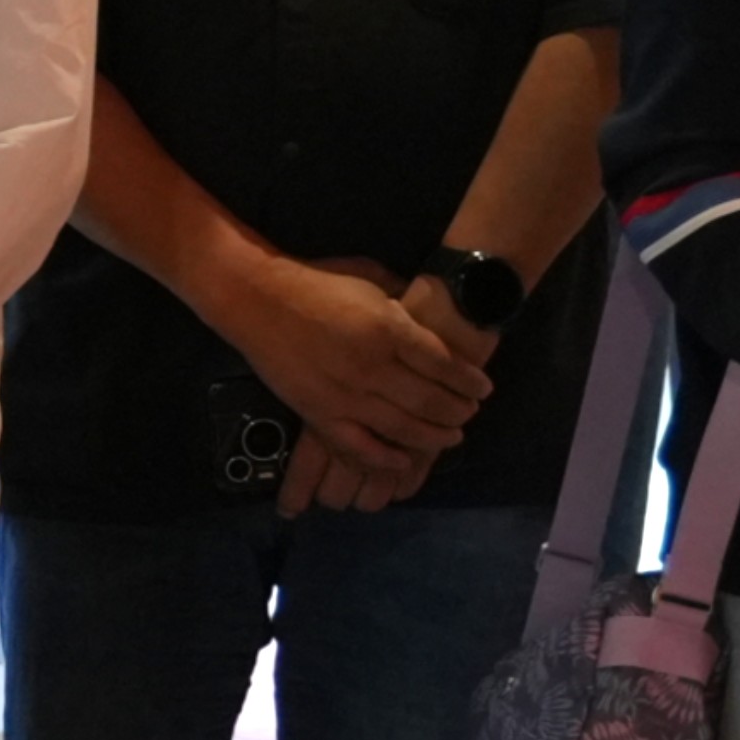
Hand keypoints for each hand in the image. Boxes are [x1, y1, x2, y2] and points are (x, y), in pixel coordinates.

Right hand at [217, 252, 481, 488]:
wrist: (255, 298)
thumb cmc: (316, 282)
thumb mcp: (370, 279)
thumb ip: (403, 302)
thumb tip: (431, 319)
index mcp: (388, 328)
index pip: (444, 364)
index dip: (469, 380)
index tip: (483, 388)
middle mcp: (372, 366)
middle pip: (431, 400)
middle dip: (459, 411)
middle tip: (470, 413)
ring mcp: (345, 395)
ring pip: (404, 428)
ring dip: (435, 437)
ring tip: (451, 436)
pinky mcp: (319, 413)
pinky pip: (360, 447)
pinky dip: (387, 459)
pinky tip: (406, 460)